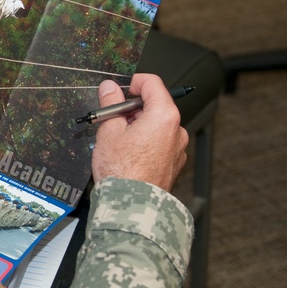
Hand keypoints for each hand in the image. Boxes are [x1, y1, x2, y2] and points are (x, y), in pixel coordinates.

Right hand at [91, 74, 187, 190]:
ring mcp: (177, 148)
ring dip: (138, 127)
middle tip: (111, 120)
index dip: (134, 82)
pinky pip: (160, 143)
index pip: (153, 83)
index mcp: (164, 116)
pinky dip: (145, 142)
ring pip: (156, 126)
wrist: (131, 205)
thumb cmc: (122, 172)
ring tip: (117, 142)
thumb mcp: (109, 131)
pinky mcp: (173, 163)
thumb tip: (110, 88)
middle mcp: (177, 130)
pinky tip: (128, 155)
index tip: (120, 89)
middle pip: (155, 106)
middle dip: (132, 109)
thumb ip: (111, 104)